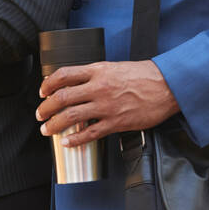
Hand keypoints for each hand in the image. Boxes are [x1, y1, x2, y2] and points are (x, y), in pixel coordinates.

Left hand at [36, 60, 179, 146]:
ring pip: (71, 117)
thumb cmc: (145, 76)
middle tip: (40, 114)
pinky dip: (75, 140)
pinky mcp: (116, 122)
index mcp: (98, 70)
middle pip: (62, 97)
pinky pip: (89, 133)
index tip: (42, 91)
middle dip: (46, 108)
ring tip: (47, 130)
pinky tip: (67, 142)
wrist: (168, 85)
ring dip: (54, 125)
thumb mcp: (116, 67)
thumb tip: (78, 84)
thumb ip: (96, 75)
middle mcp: (99, 87)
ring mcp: (106, 106)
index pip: (64, 74)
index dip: (48, 84)